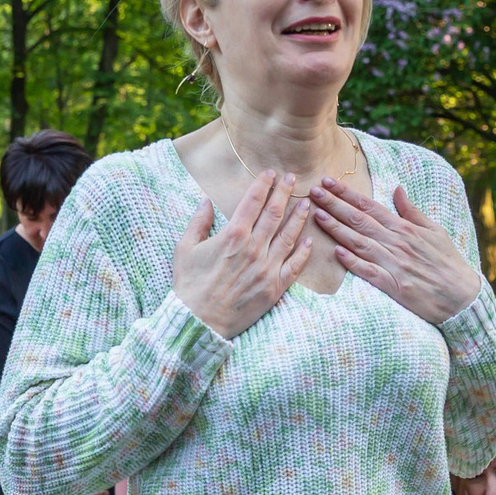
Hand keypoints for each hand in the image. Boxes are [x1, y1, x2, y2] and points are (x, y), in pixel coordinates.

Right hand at [171, 170, 310, 339]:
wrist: (199, 321)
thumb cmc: (189, 284)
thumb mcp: (185, 248)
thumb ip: (198, 222)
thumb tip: (206, 202)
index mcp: (233, 235)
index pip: (253, 201)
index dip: (263, 184)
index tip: (270, 173)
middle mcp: (254, 248)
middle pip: (275, 213)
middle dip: (284, 192)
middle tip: (292, 178)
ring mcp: (267, 268)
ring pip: (289, 236)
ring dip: (299, 217)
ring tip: (307, 204)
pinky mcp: (274, 288)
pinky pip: (294, 267)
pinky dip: (304, 253)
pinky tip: (310, 240)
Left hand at [308, 177, 484, 323]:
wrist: (461, 295)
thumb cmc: (447, 261)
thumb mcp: (434, 230)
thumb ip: (412, 211)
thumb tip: (397, 189)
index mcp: (404, 228)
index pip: (370, 205)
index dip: (347, 193)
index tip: (328, 182)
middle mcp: (396, 242)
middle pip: (360, 220)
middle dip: (334, 204)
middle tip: (313, 191)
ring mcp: (394, 263)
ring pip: (360, 242)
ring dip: (337, 228)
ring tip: (317, 215)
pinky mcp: (394, 285)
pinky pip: (370, 272)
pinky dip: (353, 262)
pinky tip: (337, 252)